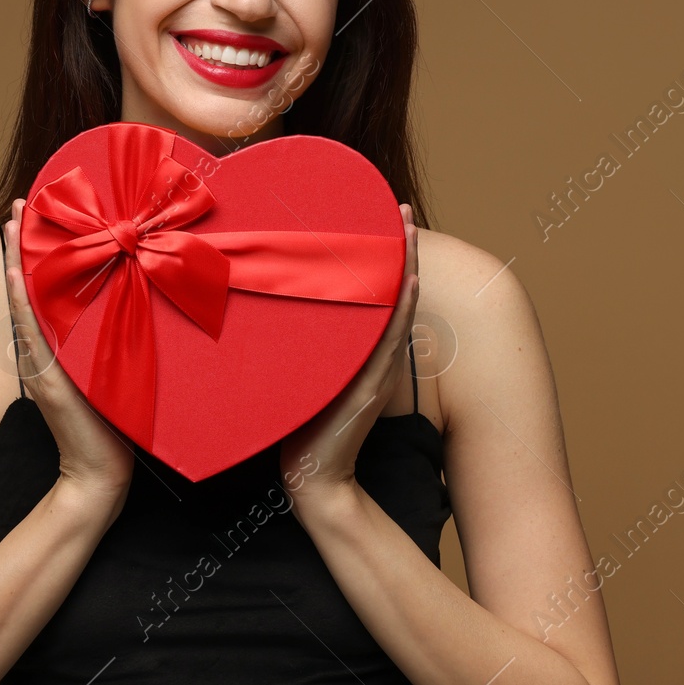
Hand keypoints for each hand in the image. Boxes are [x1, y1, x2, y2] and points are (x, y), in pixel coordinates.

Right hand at [4, 198, 135, 510]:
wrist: (100, 469)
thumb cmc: (106, 424)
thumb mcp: (103, 372)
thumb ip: (97, 345)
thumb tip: (117, 306)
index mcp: (61, 344)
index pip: (44, 288)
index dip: (35, 253)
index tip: (33, 215)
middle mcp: (49, 348)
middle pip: (30, 285)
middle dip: (23, 244)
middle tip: (18, 203)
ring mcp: (45, 360)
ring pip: (27, 300)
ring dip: (17, 261)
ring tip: (11, 223)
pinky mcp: (49, 376)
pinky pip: (32, 330)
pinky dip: (20, 301)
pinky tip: (13, 274)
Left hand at [278, 203, 419, 508]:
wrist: (311, 474)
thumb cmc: (301, 426)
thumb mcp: (302, 373)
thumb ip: (301, 344)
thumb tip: (273, 306)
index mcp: (356, 349)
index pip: (374, 294)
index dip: (381, 257)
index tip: (381, 219)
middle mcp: (371, 353)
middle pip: (392, 291)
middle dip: (398, 249)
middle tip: (402, 209)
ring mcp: (375, 367)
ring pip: (395, 306)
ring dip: (405, 267)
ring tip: (409, 230)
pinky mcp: (372, 383)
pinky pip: (391, 338)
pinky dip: (402, 309)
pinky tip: (409, 280)